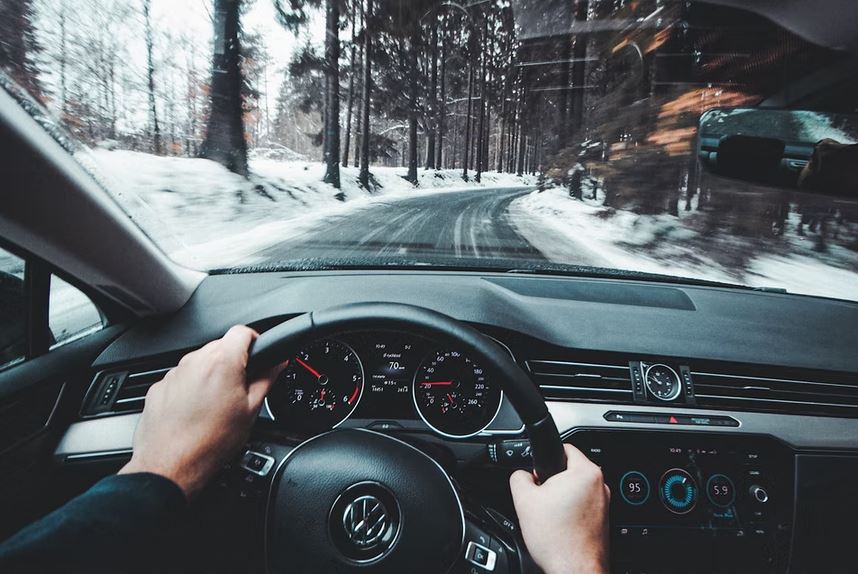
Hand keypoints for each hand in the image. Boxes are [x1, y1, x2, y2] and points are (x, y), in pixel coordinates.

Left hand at [119, 326, 281, 497]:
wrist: (171, 465)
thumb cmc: (210, 442)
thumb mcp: (250, 410)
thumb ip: (267, 380)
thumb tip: (277, 365)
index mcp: (222, 362)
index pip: (243, 332)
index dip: (255, 341)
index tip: (259, 356)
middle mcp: (195, 361)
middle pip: (221, 346)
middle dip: (234, 362)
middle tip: (241, 388)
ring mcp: (174, 373)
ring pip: (201, 362)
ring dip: (212, 375)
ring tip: (218, 405)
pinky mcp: (159, 387)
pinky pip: (182, 378)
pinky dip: (192, 388)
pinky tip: (197, 412)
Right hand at [510, 444, 609, 573]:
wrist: (574, 570)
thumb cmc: (558, 540)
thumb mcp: (523, 499)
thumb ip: (518, 477)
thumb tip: (522, 474)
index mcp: (586, 472)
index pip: (563, 447)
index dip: (544, 458)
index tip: (538, 472)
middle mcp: (600, 485)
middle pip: (569, 470)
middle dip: (552, 481)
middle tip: (540, 498)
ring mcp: (604, 504)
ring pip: (575, 490)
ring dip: (561, 498)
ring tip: (550, 516)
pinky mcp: (603, 520)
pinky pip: (582, 506)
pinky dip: (570, 512)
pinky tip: (559, 526)